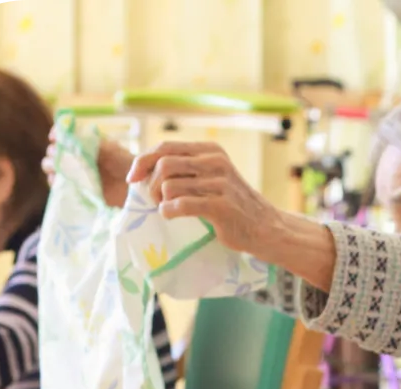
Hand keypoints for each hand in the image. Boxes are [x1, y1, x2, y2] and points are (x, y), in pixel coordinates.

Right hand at [42, 126, 132, 208]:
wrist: (136, 187)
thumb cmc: (125, 164)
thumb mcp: (110, 149)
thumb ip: (91, 143)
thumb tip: (69, 137)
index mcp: (82, 145)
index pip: (61, 136)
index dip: (56, 135)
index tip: (56, 138)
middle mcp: (76, 158)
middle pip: (53, 153)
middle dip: (54, 154)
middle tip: (60, 158)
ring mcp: (75, 175)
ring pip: (53, 169)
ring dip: (52, 168)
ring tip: (61, 171)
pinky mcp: (77, 191)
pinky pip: (60, 187)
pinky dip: (57, 184)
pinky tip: (62, 182)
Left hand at [127, 140, 283, 256]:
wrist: (267, 228)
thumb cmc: (235, 206)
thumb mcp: (215, 177)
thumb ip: (189, 169)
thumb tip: (145, 169)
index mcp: (211, 151)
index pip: (165, 147)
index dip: (143, 161)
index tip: (133, 179)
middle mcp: (215, 162)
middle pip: (164, 164)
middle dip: (152, 184)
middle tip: (156, 199)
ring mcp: (220, 183)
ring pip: (170, 185)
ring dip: (160, 200)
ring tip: (167, 209)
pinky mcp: (221, 206)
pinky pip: (181, 205)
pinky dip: (168, 211)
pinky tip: (170, 216)